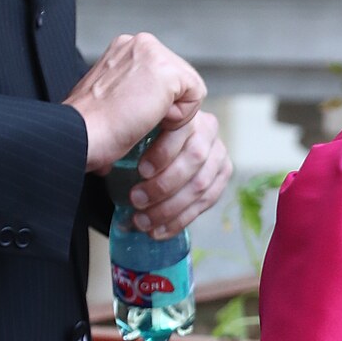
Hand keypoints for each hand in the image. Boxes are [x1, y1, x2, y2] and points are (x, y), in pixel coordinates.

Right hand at [66, 32, 206, 176]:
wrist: (77, 135)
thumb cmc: (89, 127)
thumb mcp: (113, 97)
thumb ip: (135, 90)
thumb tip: (151, 104)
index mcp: (125, 49)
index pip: (167, 77)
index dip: (157, 104)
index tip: (132, 114)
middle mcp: (139, 44)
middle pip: (182, 80)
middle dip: (167, 107)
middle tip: (137, 119)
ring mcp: (152, 52)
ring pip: (189, 88)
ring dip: (171, 114)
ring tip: (140, 119)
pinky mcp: (166, 69)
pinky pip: (195, 96)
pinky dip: (178, 117)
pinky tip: (148, 118)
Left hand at [125, 111, 231, 239]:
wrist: (126, 151)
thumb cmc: (124, 134)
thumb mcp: (127, 119)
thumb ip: (137, 121)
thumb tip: (122, 148)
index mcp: (185, 110)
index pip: (183, 130)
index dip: (164, 153)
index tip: (141, 171)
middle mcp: (207, 129)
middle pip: (195, 159)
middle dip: (164, 185)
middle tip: (137, 200)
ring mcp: (217, 153)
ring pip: (201, 185)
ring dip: (170, 208)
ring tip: (143, 221)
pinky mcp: (219, 177)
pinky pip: (206, 201)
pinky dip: (181, 219)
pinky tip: (160, 230)